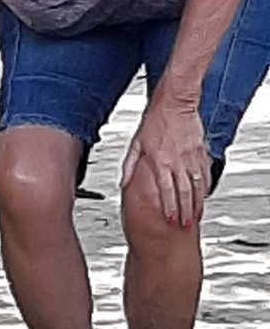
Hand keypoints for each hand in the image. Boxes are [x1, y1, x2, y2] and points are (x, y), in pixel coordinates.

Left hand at [121, 96, 208, 226]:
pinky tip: (204, 196)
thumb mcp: (136, 143)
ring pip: (196, 186)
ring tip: (195, 216)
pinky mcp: (200, 153)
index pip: (166, 191)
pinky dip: (205, 187)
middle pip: (183, 193)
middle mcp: (177, 162)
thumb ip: (130, 165)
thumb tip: (123, 182)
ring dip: (196, 203)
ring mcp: (190, 158)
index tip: (169, 220)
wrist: (175, 103)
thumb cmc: (155, 121)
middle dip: (184, 212)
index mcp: (160, 162)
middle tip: (185, 225)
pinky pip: (205, 174)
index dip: (169, 208)